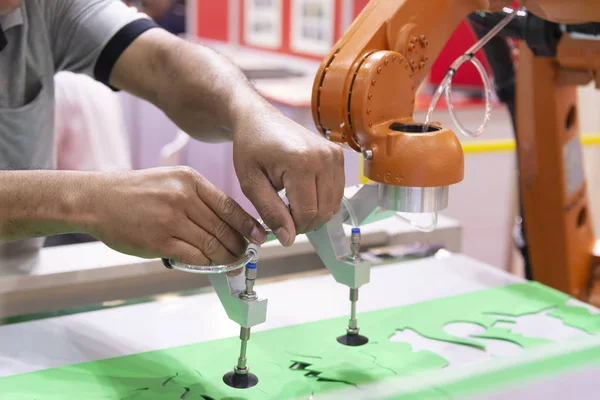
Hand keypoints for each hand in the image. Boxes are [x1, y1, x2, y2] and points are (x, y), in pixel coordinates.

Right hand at [87, 167, 266, 264]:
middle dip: (240, 245)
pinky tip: (212, 265)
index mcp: (190, 180)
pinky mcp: (159, 241)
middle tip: (247, 255)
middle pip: (223, 228)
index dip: (248, 225)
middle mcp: (183, 198)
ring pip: (212, 245)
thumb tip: (229, 222)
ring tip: (234, 263)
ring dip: (227, 258)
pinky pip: (194, 256)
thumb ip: (198, 198)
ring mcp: (171, 220)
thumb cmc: (136, 192)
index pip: (229, 206)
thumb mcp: (171, 182)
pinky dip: (207, 263)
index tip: (259, 236)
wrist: (98, 200)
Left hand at [232, 108, 344, 245]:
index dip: (293, 228)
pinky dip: (321, 201)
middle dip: (304, 222)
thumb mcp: (251, 184)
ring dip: (314, 213)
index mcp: (301, 162)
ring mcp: (335, 155)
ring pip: (333, 205)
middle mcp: (324, 157)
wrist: (259, 120)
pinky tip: (302, 196)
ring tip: (290, 205)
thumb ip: (270, 212)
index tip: (276, 225)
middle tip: (282, 217)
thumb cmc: (251, 148)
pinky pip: (336, 193)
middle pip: (324, 211)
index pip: (307, 213)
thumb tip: (288, 239)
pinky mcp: (338, 156)